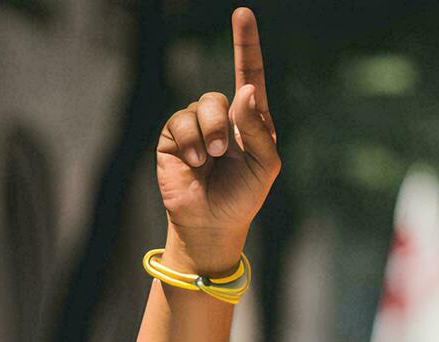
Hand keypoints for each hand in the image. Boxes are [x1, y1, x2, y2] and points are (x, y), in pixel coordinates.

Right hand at [155, 7, 280, 273]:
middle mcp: (223, 117)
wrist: (212, 223)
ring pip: (201, 106)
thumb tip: (243, 88)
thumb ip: (258, 127)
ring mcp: (196, 125)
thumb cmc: (244, 196)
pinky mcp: (173, 135)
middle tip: (225, 153)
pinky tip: (192, 162)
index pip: (249, 74)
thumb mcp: (265, 165)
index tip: (243, 13)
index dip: (246, 44)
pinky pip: (179, 121)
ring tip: (210, 160)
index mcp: (251, 120)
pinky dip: (189, 142)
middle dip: (224, 123)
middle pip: (221, 95)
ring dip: (208, 134)